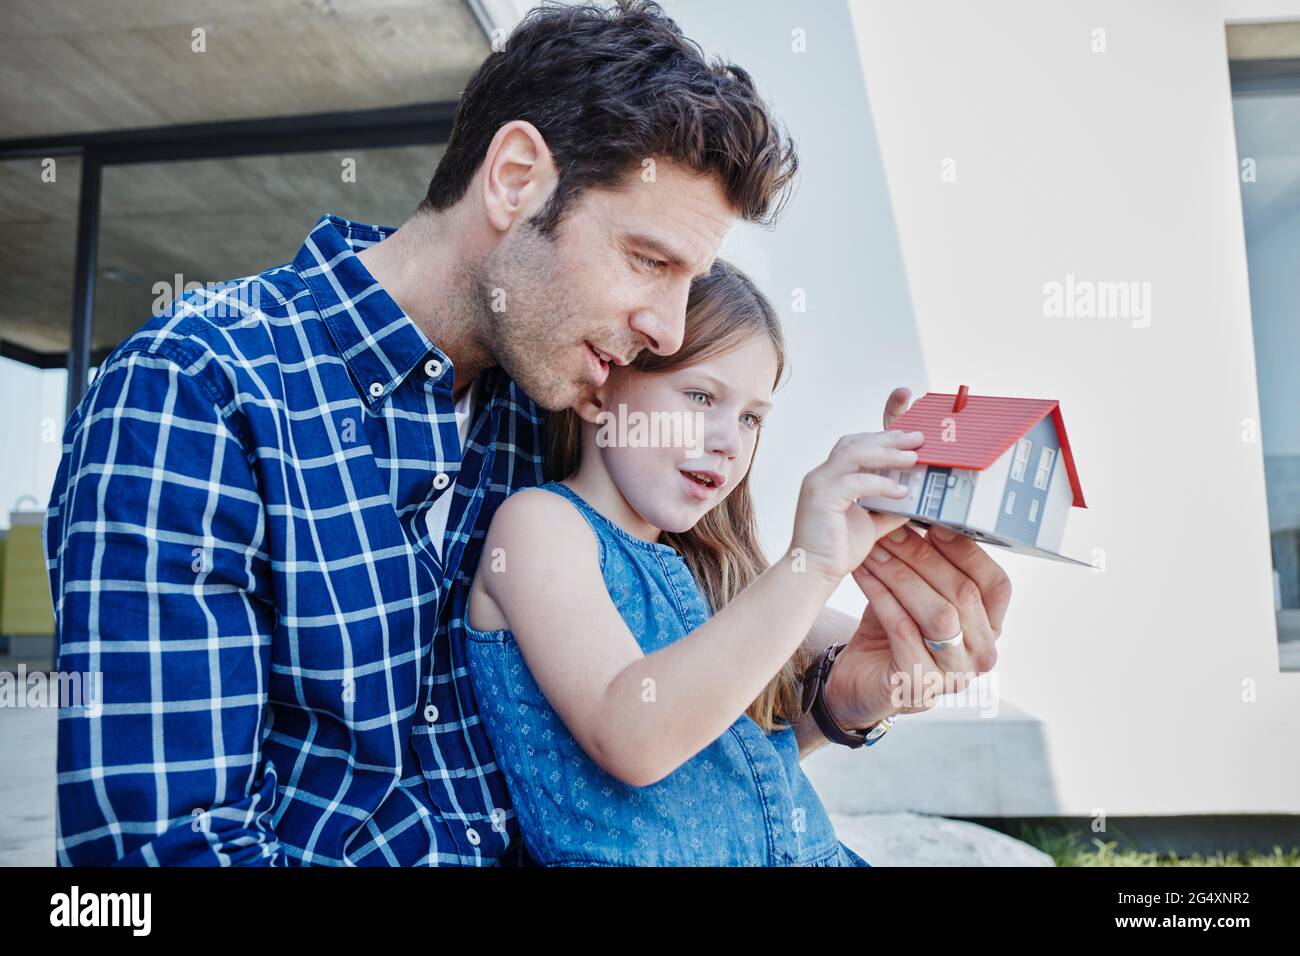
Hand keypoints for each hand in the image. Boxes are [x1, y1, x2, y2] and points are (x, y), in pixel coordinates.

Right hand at [788, 427, 925, 585]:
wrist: (815, 572)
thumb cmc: (837, 549)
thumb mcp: (871, 523)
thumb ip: (889, 509)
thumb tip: (915, 501)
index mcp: (830, 477)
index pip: (855, 446)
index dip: (882, 439)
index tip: (908, 439)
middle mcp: (822, 475)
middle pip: (856, 443)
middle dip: (889, 439)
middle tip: (917, 439)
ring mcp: (819, 484)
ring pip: (855, 454)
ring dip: (887, 454)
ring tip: (913, 458)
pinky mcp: (821, 497)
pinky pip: (856, 482)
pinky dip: (881, 483)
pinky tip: (901, 490)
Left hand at [821, 386, 1012, 727]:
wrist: (859, 681)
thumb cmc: (893, 615)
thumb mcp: (910, 570)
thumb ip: (919, 514)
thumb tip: (911, 418)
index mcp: (993, 622)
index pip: (994, 579)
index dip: (963, 543)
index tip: (931, 510)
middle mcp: (985, 652)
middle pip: (959, 591)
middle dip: (919, 550)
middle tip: (886, 517)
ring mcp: (955, 677)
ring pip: (932, 613)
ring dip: (896, 573)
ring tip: (865, 542)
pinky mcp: (918, 690)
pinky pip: (902, 636)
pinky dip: (880, 601)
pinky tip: (859, 575)